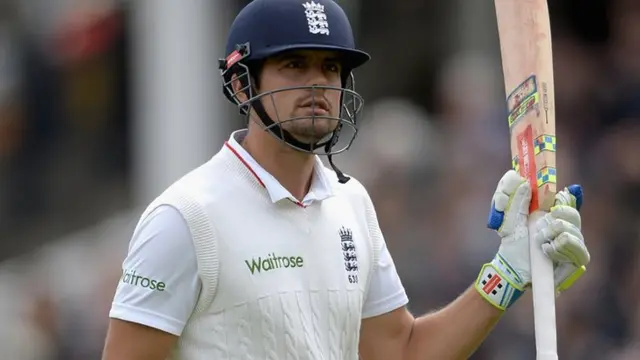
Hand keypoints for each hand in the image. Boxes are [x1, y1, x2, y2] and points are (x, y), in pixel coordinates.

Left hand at [474, 170, 590, 309]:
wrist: (512, 267)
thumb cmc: (513, 242)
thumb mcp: (511, 218)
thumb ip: (516, 199)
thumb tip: (523, 182)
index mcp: (553, 215)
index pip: (567, 200)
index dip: (564, 198)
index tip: (554, 201)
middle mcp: (567, 227)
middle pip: (573, 214)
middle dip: (555, 219)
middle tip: (540, 227)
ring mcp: (574, 244)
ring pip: (573, 230)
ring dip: (552, 235)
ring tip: (539, 242)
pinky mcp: (577, 260)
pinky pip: (576, 248)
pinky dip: (558, 247)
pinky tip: (547, 251)